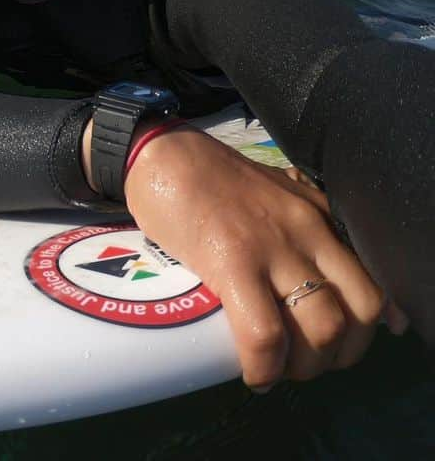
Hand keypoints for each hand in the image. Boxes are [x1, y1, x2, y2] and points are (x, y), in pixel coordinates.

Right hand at [122, 127, 389, 388]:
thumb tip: (314, 275)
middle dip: (335, 355)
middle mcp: (307, 231)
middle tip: (301, 361)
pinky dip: (265, 366)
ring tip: (276, 368)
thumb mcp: (275, 193)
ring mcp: (272, 246)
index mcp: (319, 216)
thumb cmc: (208, 175)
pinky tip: (253, 372)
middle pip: (354, 314)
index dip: (361, 333)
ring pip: (320, 328)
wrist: (159, 154)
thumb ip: (299, 225)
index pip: (370, 286)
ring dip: (303, 366)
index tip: (335, 348)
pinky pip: (265, 332)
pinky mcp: (232, 260)